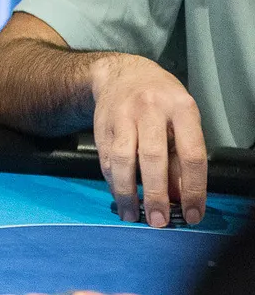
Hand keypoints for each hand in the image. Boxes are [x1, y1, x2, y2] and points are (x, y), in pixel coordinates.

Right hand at [90, 52, 206, 225]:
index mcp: (182, 108)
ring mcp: (122, 115)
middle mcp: (151, 109)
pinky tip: (120, 195)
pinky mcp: (101, 123)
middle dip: (156, 194)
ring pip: (123, 159)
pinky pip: (106, 157)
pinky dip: (112, 181)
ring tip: (132, 215)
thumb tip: (180, 198)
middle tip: (158, 221)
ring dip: (127, 192)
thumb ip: (182, 156)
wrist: (122, 73)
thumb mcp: (182, 119)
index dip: (193, 189)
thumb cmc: (161, 100)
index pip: (191, 155)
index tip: (192, 214)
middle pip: (153, 157)